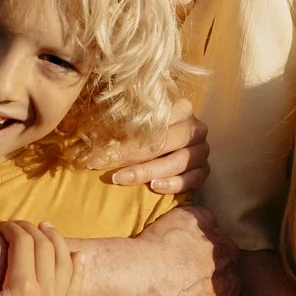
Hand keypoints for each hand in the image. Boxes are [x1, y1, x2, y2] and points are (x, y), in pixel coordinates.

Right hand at [0, 221, 76, 295]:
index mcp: (23, 288)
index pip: (24, 244)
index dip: (12, 229)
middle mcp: (47, 295)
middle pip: (46, 248)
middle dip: (32, 230)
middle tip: (17, 225)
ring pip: (66, 263)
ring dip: (57, 241)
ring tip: (46, 228)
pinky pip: (77, 287)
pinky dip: (79, 268)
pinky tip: (78, 256)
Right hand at [80, 205, 237, 295]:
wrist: (137, 285)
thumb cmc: (157, 249)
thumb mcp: (186, 217)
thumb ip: (206, 221)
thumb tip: (211, 224)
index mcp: (228, 255)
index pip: (226, 256)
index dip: (207, 261)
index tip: (190, 265)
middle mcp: (232, 285)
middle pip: (226, 285)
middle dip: (210, 286)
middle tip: (183, 286)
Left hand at [94, 106, 209, 194]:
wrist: (164, 147)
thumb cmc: (140, 132)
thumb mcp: (130, 121)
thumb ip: (118, 120)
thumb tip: (90, 132)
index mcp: (181, 108)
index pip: (154, 123)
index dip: (125, 138)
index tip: (97, 154)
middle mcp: (195, 128)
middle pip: (165, 142)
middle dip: (131, 157)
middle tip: (105, 167)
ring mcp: (202, 150)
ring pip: (177, 162)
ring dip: (146, 172)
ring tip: (122, 178)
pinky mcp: (205, 170)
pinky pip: (193, 179)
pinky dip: (173, 184)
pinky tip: (153, 187)